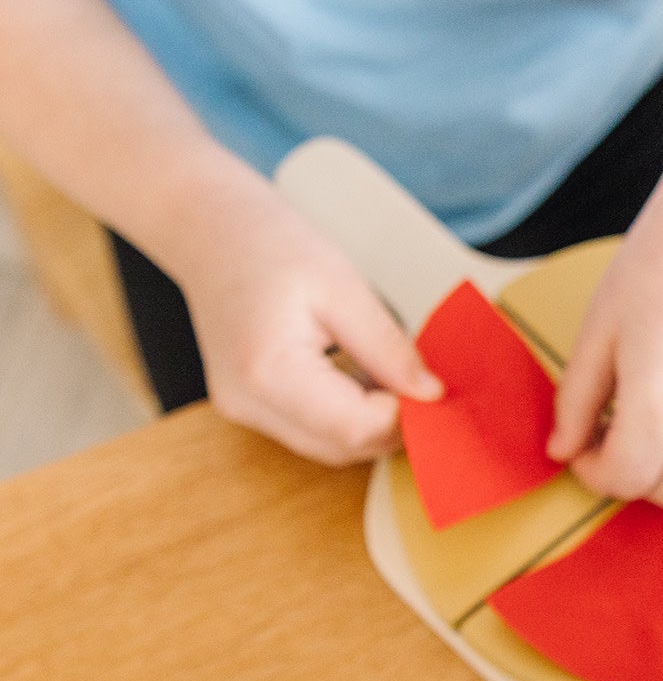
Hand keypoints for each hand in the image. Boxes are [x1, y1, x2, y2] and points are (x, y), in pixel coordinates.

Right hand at [174, 181, 440, 463]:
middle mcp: (248, 402)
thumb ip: (389, 349)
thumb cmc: (273, 246)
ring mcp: (242, 409)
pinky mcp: (247, 406)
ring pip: (328, 447)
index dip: (405, 417)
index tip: (433, 389)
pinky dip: (346, 416)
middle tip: (422, 385)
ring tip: (391, 376)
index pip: (355, 429)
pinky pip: (310, 431)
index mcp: (268, 371)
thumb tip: (430, 394)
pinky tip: (362, 380)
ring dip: (370, 424)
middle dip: (391, 426)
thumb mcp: (346, 288)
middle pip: (342, 448)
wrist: (211, 232)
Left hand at [547, 209, 662, 507]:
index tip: (585, 449)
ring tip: (662, 425)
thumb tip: (562, 451)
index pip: (622, 482)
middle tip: (618, 437)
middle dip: (634, 474)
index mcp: (659, 410)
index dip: (593, 472)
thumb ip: (574, 402)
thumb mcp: (597, 335)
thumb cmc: (657, 270)